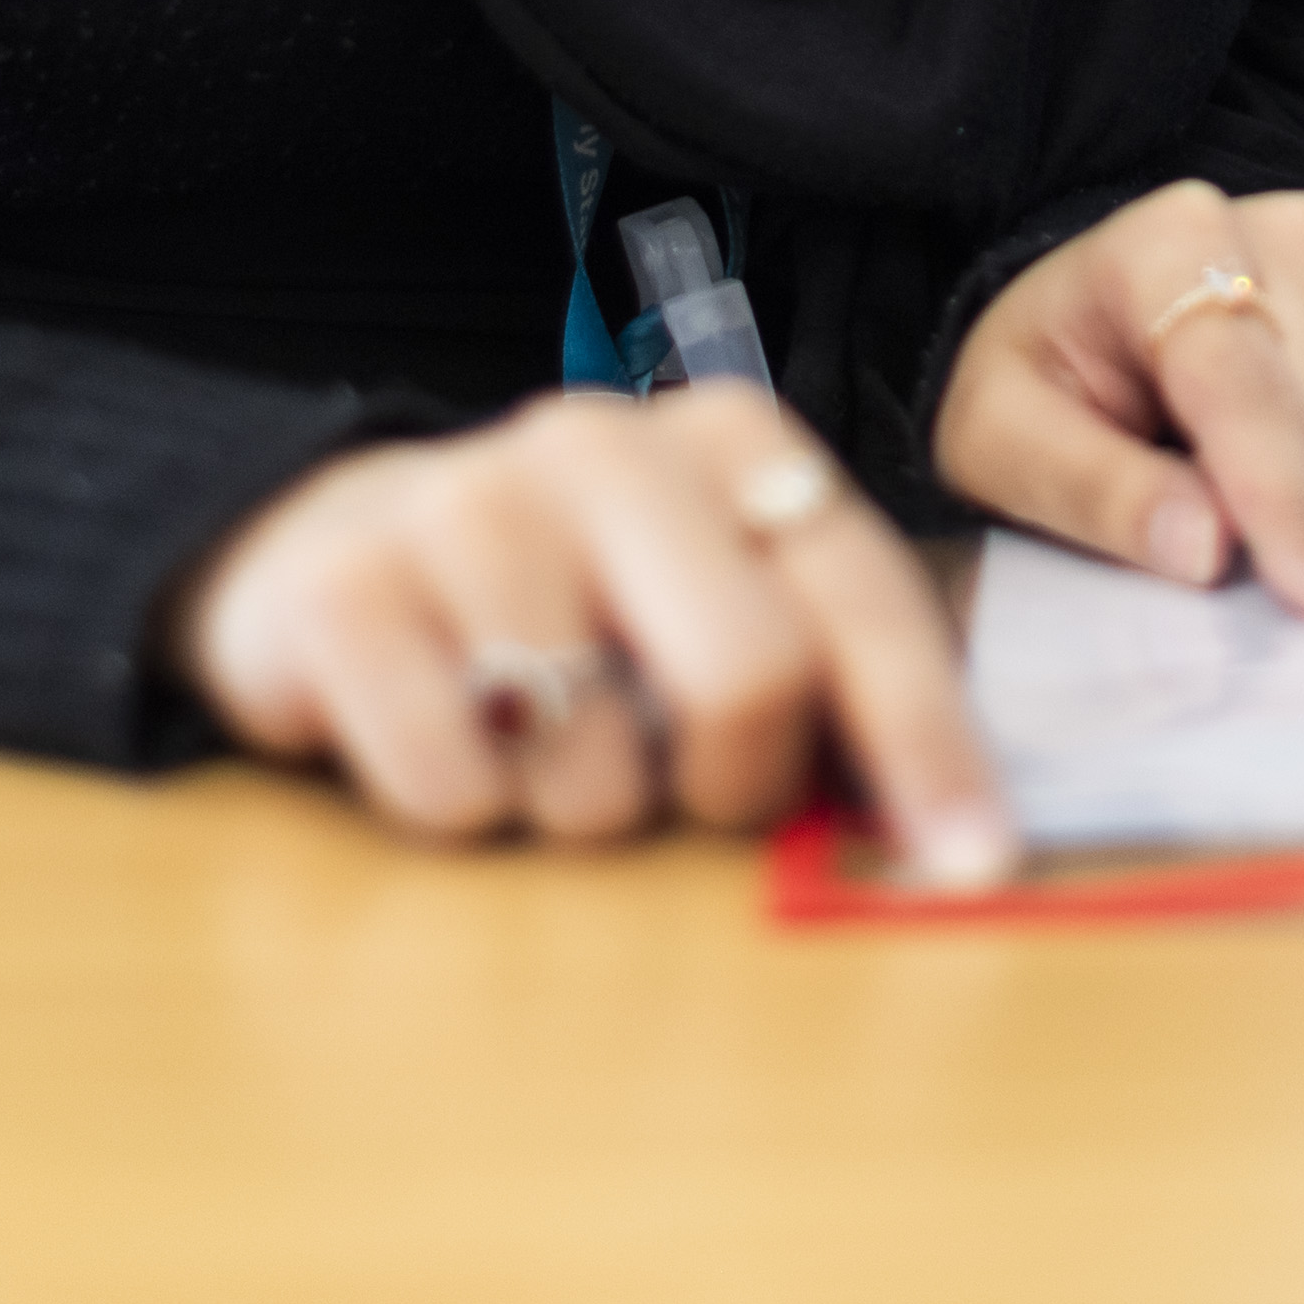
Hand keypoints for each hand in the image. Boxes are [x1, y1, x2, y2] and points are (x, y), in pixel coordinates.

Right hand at [179, 381, 1014, 887]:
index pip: (859, 598)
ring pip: (587, 762)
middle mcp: (602, 446)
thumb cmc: (572, 607)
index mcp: (727, 442)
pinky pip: (450, 786)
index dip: (924, 740)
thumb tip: (953, 835)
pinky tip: (442, 742)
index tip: (969, 861)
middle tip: (682, 794)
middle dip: (734, 783)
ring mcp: (463, 504)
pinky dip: (458, 809)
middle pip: (747, 673)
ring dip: (573, 805)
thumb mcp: (708, 602)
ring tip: (537, 743)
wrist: (334, 557)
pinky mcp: (343, 586)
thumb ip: (822, 677)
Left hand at [933, 182, 1303, 622]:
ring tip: (1254, 494)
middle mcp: (1285, 225)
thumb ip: (1096, 493)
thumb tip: (1206, 549)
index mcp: (1169, 239)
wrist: (1091, 327)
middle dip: (1303, 514)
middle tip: (1226, 540)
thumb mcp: (1005, 445)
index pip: (1242, 384)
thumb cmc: (1045, 384)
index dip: (1281, 502)